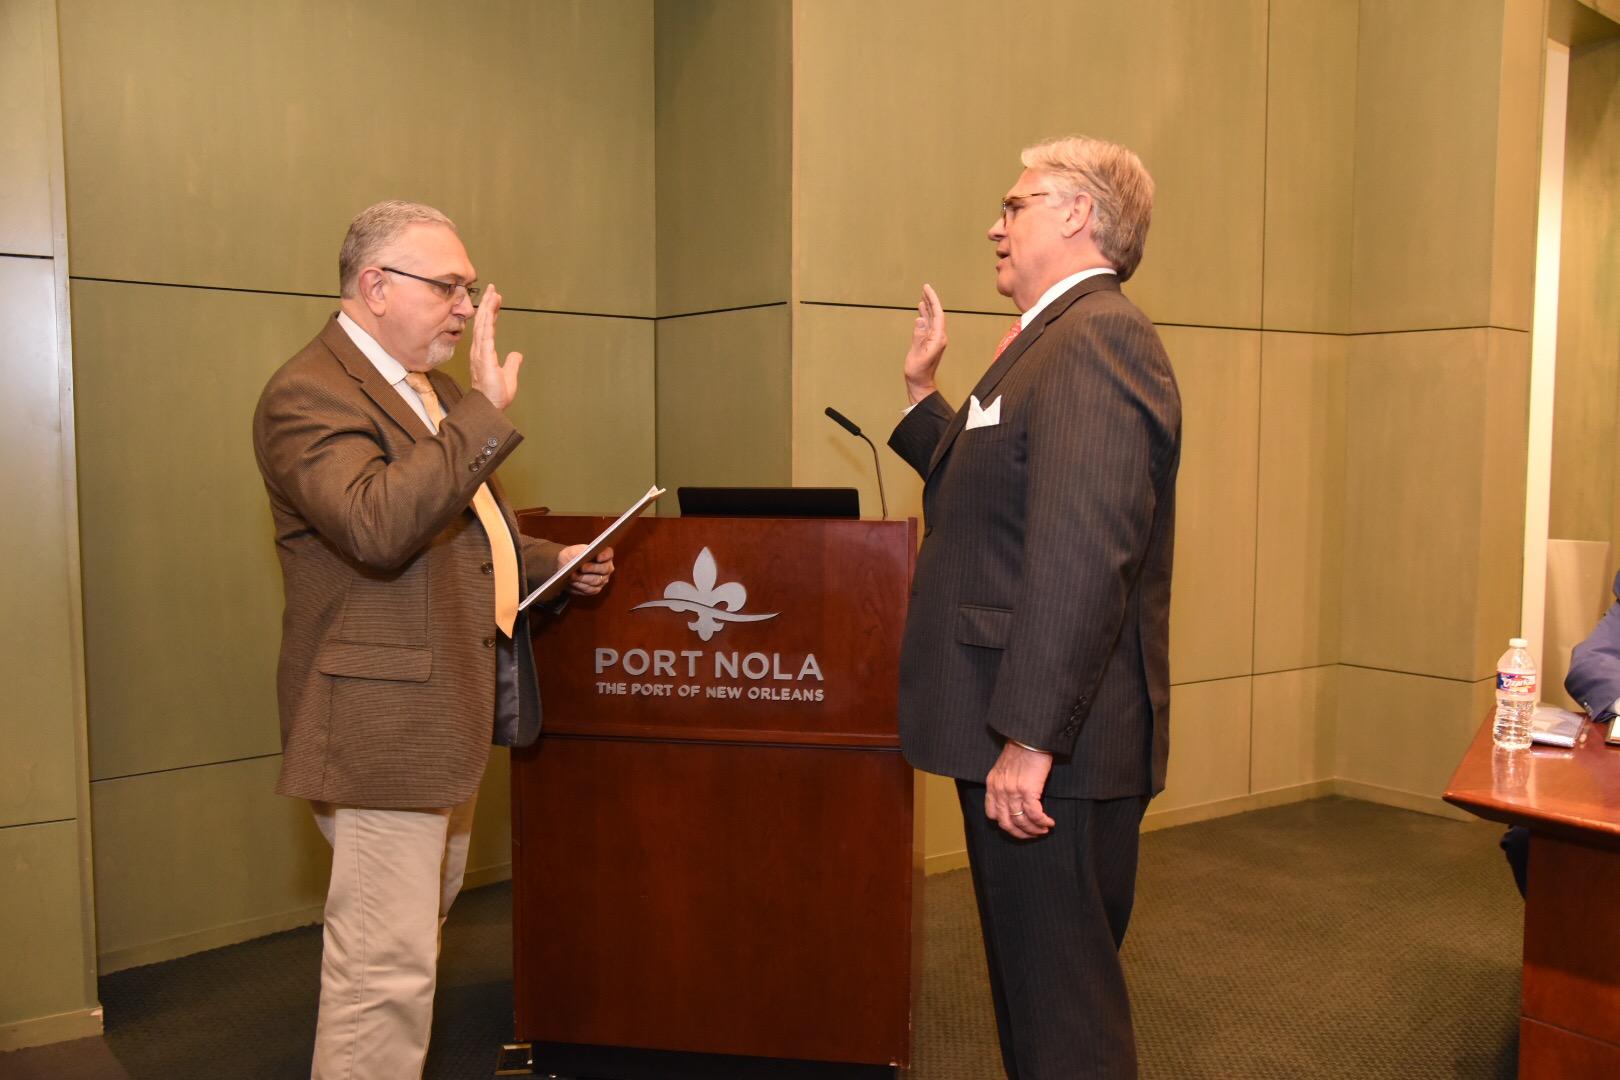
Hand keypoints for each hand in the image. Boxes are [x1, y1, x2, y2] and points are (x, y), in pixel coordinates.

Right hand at [469, 284, 523, 410]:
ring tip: (492, 293)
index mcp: (483, 353)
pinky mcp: (484, 356)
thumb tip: (517, 354)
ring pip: (482, 324)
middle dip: (487, 304)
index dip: (490, 313)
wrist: (489, 407)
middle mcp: (479, 350)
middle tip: (492, 289)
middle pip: (482, 322)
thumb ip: (512, 363)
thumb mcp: (508, 375)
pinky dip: (487, 320)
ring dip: (487, 308)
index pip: (487, 329)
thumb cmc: (495, 395)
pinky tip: (490, 309)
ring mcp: (480, 353)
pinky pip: (485, 334)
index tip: (495, 300)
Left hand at [560, 545, 613, 595]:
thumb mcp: (575, 550)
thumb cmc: (573, 556)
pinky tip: (573, 582)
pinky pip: (590, 589)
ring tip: (573, 575)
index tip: (597, 557)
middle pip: (604, 569)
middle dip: (592, 568)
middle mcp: (607, 567)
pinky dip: (580, 586)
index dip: (604, 556)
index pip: (608, 554)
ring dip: (583, 578)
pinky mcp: (596, 589)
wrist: (567, 565)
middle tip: (581, 567)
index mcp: (605, 554)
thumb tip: (581, 557)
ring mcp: (603, 579)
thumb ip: (579, 552)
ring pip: (596, 580)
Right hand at [904, 283, 946, 404]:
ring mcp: (935, 339)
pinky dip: (925, 315)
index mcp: (938, 338)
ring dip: (928, 306)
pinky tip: (921, 310)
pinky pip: (929, 325)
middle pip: (937, 314)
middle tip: (925, 287)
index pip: (938, 314)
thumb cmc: (918, 371)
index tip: (926, 289)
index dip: (933, 300)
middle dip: (931, 300)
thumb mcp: (916, 354)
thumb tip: (920, 319)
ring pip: (933, 318)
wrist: (920, 383)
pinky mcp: (930, 341)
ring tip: (923, 295)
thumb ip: (918, 337)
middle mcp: (939, 337)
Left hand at [985, 739, 1055, 838]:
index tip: (1017, 827)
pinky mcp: (1028, 790)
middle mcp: (999, 791)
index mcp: (992, 785)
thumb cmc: (1021, 749)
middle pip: (1006, 823)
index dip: (1005, 824)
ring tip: (1044, 830)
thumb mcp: (1004, 767)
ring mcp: (1013, 791)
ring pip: (1021, 821)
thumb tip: (1015, 799)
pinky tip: (1050, 823)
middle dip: (1020, 833)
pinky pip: (1034, 815)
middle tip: (1032, 835)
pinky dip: (1042, 822)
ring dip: (1034, 830)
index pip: (992, 814)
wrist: (1030, 737)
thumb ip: (1005, 783)